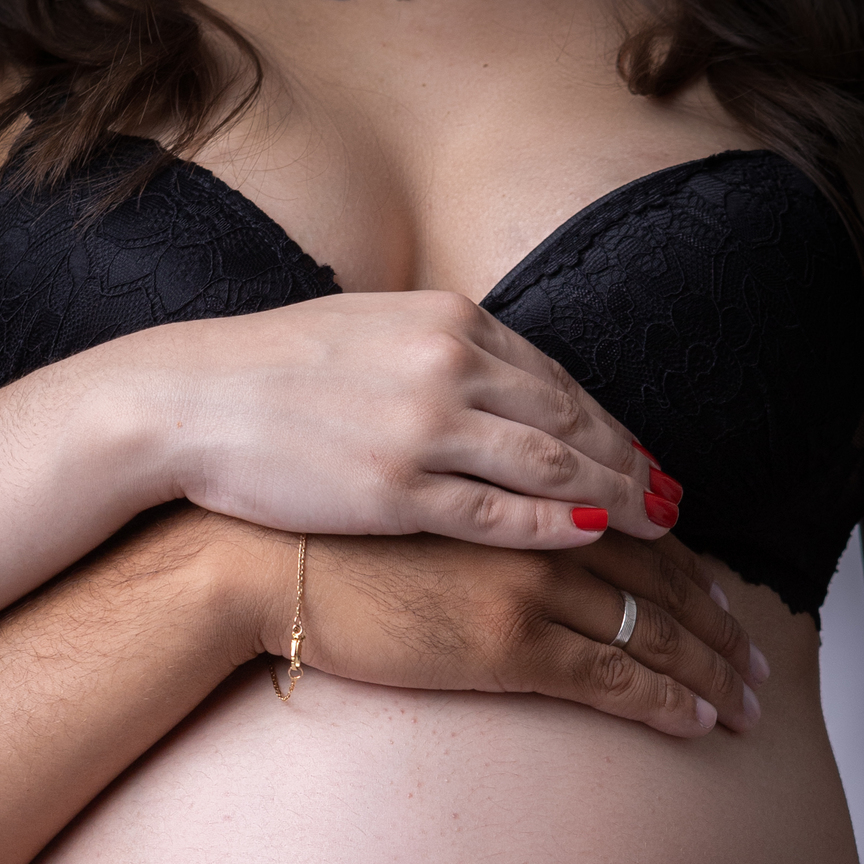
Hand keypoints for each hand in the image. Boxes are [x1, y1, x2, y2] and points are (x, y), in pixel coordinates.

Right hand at [127, 290, 680, 545]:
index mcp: (447, 321)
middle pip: (572, 420)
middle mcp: (448, 366)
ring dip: (614, 498)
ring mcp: (424, 429)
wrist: (186, 402)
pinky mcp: (394, 491)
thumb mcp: (370, 334)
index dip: (612, 425)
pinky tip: (594, 543)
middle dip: (632, 463)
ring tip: (656, 529)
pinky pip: (497, 513)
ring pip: (551, 466)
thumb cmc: (270, 374)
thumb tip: (493, 383)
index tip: (645, 458)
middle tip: (676, 502)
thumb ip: (439, 353)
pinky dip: (555, 526)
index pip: (557, 378)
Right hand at [227, 516, 764, 737]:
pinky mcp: (506, 646)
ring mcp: (530, 589)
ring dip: (711, 674)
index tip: (730, 611)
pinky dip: (664, 701)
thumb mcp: (420, 509)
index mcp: (528, 499)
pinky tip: (697, 722)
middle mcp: (544, 535)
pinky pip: (611, 678)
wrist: (268, 559)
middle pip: (665, 585)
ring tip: (747, 708)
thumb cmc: (331, 539)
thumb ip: (480, 527)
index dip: (697, 579)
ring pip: (653, 634)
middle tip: (761, 669)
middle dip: (723, 633)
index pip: (639, 540)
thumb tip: (507, 561)